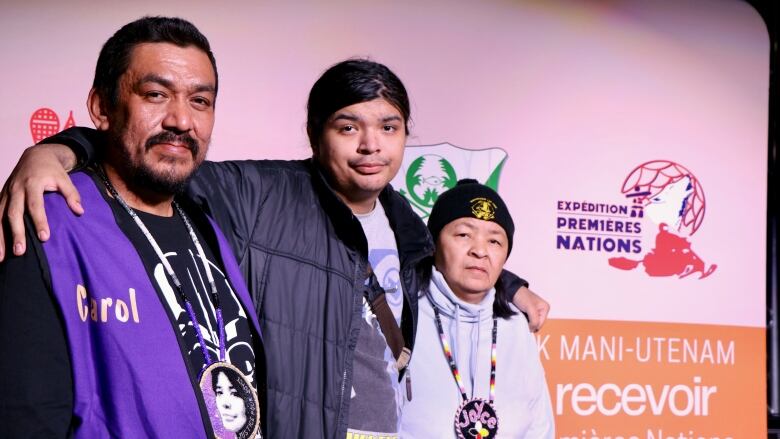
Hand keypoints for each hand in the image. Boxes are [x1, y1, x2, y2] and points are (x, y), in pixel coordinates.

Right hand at [0, 144, 82, 260]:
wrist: (34, 156)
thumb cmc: (52, 170)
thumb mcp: (65, 178)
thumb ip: (72, 194)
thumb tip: (80, 211)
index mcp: (32, 183)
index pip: (35, 205)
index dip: (39, 221)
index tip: (45, 237)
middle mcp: (16, 189)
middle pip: (13, 214)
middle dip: (16, 233)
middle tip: (20, 252)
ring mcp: (6, 194)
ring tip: (2, 257)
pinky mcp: (1, 198)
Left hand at [513, 286, 549, 331]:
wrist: (512, 291)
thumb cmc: (522, 296)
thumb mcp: (530, 308)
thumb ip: (534, 320)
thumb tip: (533, 329)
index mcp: (545, 308)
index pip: (541, 324)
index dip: (533, 326)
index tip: (526, 323)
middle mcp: (541, 310)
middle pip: (537, 324)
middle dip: (530, 324)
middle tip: (523, 318)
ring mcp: (535, 312)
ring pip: (532, 323)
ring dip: (526, 322)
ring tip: (521, 316)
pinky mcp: (529, 312)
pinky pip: (528, 320)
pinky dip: (524, 320)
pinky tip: (521, 316)